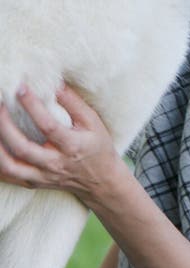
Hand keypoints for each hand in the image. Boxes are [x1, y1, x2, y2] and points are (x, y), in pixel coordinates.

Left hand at [0, 84, 121, 204]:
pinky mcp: (33, 183)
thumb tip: (55, 85)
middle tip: (1, 105)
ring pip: (10, 167)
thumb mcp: (93, 122)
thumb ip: (74, 103)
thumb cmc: (97, 146)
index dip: (32, 106)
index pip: (48, 126)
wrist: (101, 180)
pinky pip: (8, 177)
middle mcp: (55, 164)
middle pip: (23, 148)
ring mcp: (42, 176)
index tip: (21, 88)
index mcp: (72, 146)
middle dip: (5, 126)